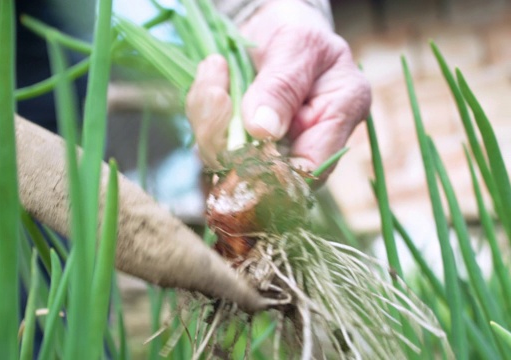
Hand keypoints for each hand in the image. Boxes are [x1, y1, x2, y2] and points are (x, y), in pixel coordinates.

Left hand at [187, 0, 370, 181]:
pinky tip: (212, 76)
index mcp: (338, 116)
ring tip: (214, 72)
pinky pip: (211, 142)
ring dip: (209, 119)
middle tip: (215, 91)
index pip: (309, 169)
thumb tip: (263, 131)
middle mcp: (306, 142)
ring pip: (228, 160)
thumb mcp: (295, 45)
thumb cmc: (297, 29)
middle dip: (227, 136)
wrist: (274, 21)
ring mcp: (271, 146)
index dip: (272, 169)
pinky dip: (202, 111)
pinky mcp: (241, 143)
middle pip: (263, 172)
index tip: (240, 139)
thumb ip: (282, 86)